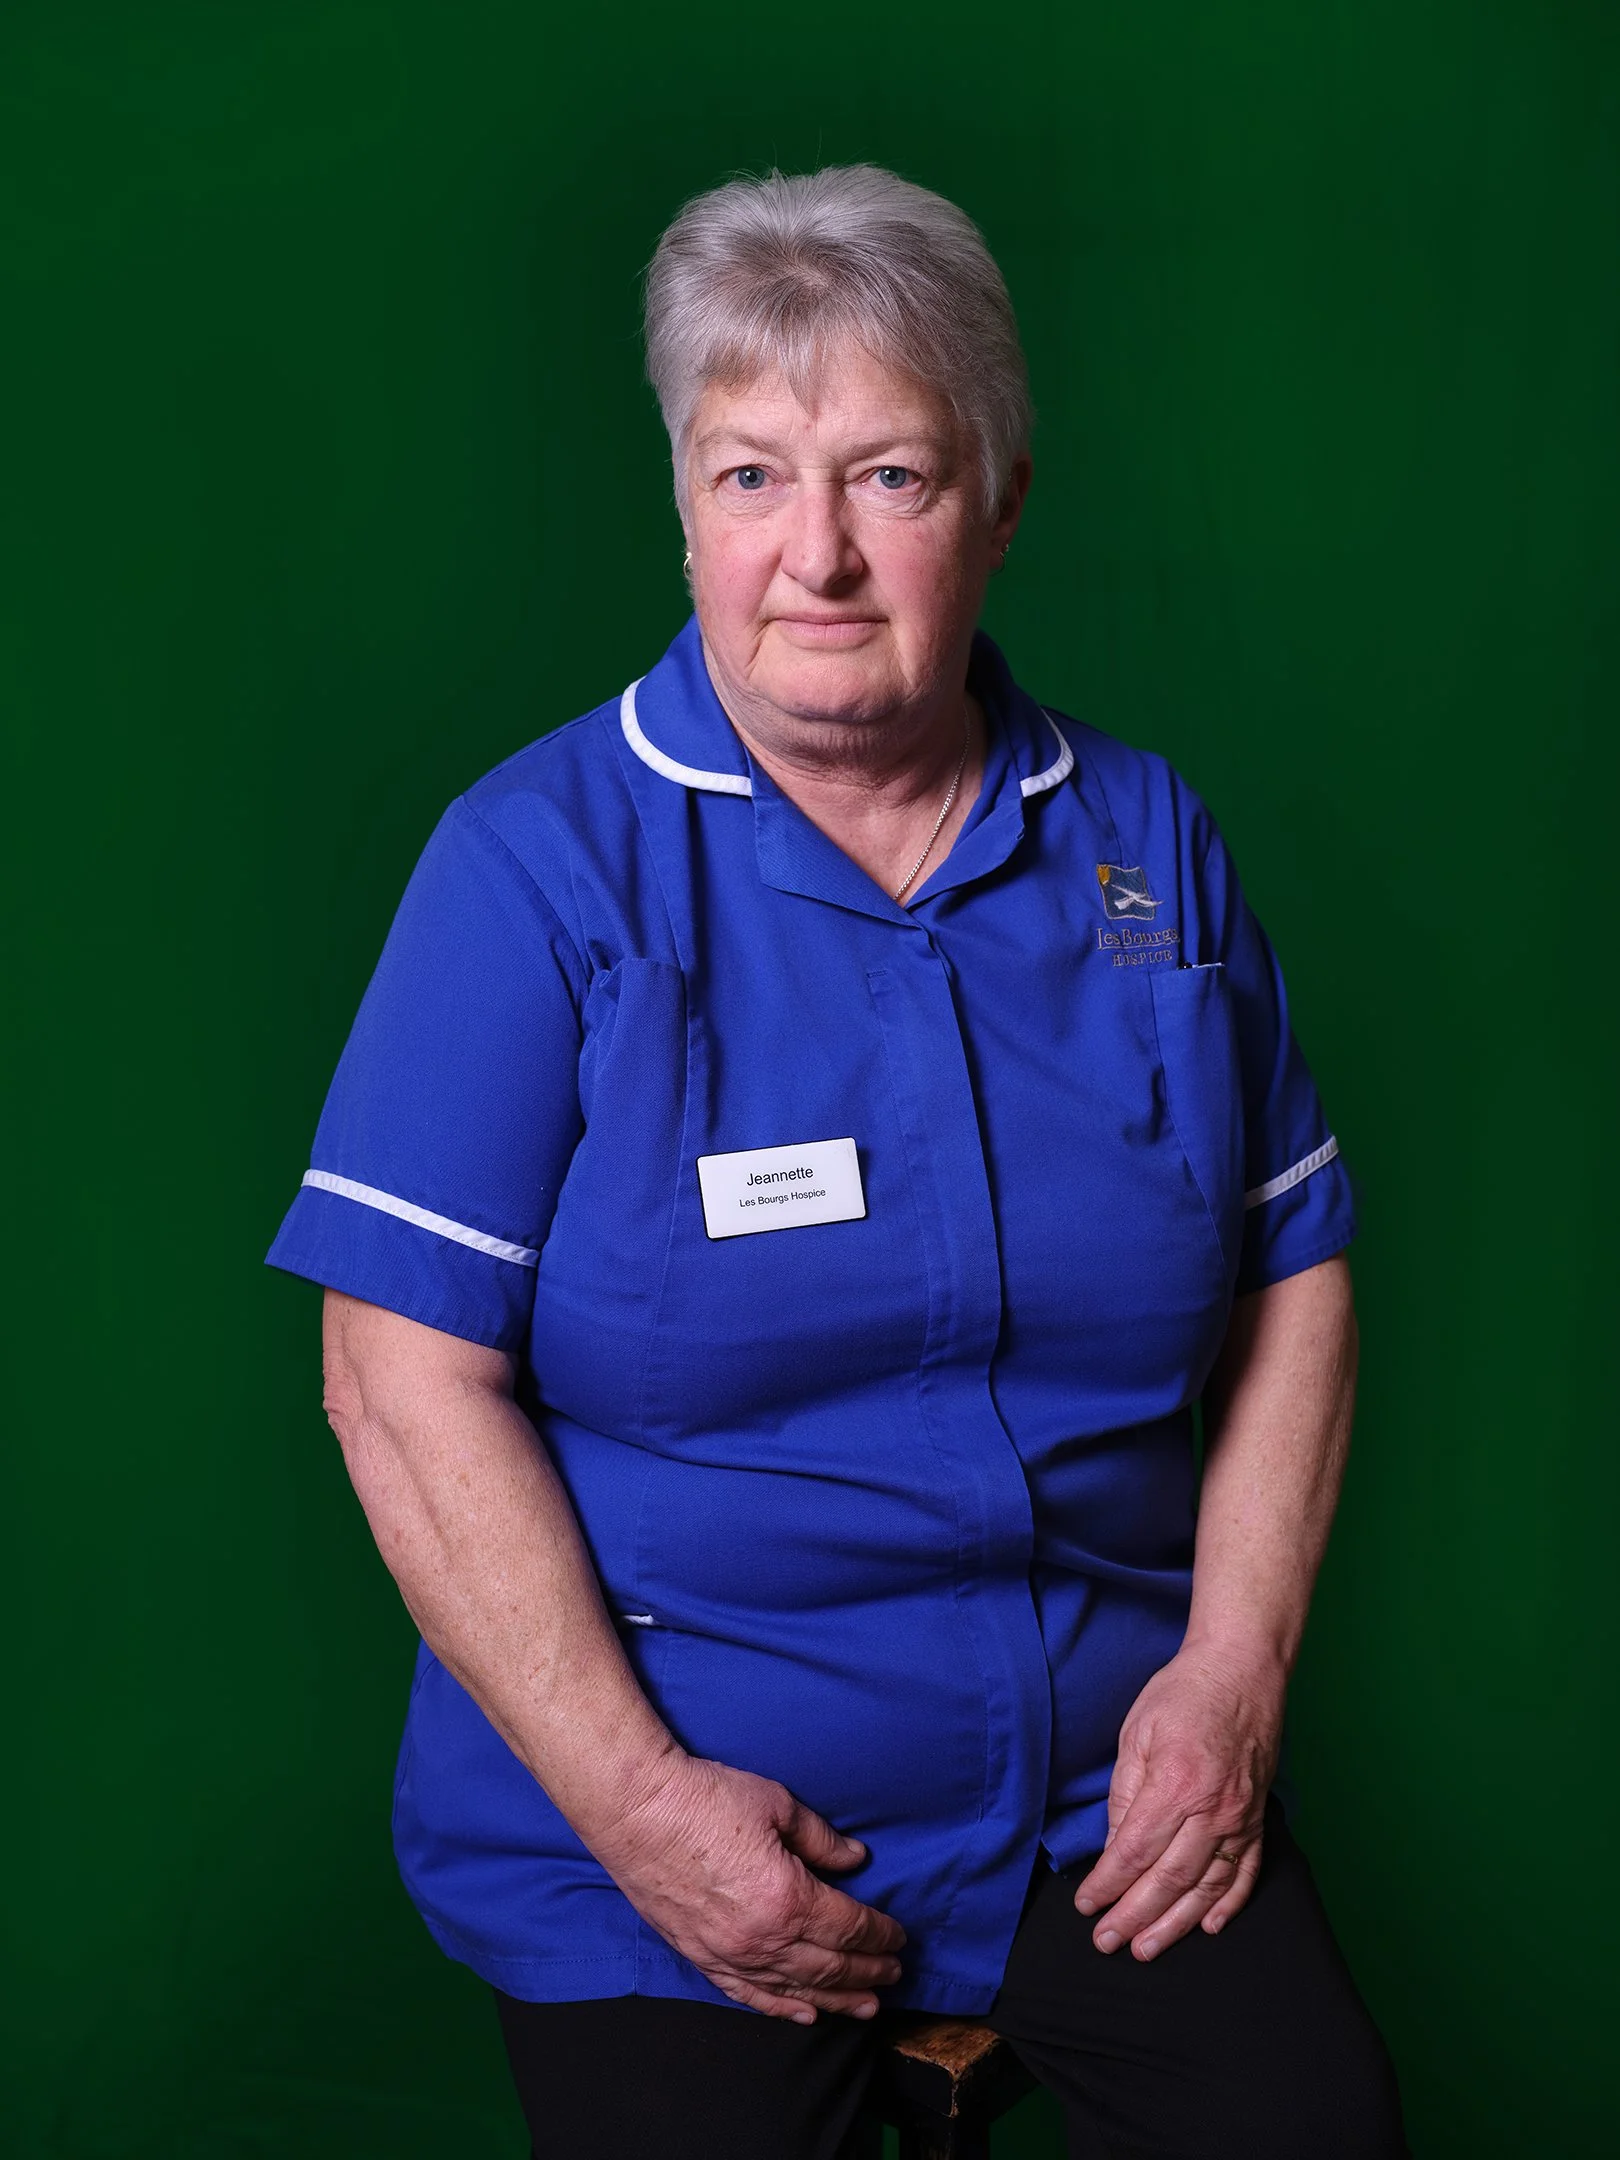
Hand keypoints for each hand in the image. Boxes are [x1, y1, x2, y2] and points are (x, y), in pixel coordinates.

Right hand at [587, 1753, 906, 2022]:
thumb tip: (854, 1858)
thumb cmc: (706, 1798)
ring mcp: (729, 1954)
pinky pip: (749, 1994)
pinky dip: (781, 2008)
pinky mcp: (700, 1956)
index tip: (899, 1936)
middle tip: (894, 1974)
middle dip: (867, 1972)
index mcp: (788, 1898)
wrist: (636, 1808)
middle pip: (828, 1966)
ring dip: (835, 1999)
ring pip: (794, 1990)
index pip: (848, 1927)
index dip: (879, 1934)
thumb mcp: (777, 1803)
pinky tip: (804, 2014)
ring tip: (866, 2006)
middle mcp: (762, 1939)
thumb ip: (820, 1838)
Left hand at [1072, 1641, 1284, 1961]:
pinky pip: (1247, 1871)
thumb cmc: (1182, 1694)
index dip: (1107, 1886)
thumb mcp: (1136, 1733)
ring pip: (1208, 1887)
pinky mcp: (1259, 1816)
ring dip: (1175, 1923)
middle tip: (1107, 1943)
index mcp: (1175, 1786)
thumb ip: (1124, 1793)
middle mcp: (1213, 1810)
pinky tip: (1208, 1926)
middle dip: (1134, 1917)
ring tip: (1147, 1948)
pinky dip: (1229, 1904)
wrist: (1242, 1668)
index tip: (1086, 1906)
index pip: (1134, 1853)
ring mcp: (1242, 1817)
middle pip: (1169, 1880)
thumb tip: (1114, 1847)